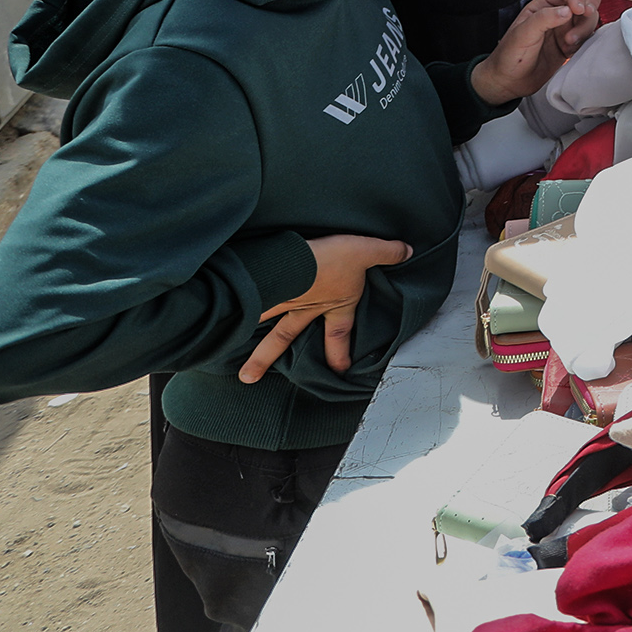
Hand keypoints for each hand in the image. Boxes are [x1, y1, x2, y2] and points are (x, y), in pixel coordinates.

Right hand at [242, 234, 412, 381]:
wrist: (297, 257)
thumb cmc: (334, 259)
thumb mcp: (367, 250)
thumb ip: (387, 252)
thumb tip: (408, 250)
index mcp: (334, 303)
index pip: (339, 334)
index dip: (340, 352)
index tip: (339, 370)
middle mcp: (305, 307)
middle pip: (287, 337)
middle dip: (273, 358)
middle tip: (257, 381)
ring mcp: (282, 300)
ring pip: (265, 328)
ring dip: (254, 350)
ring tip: (242, 374)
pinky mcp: (263, 291)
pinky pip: (251, 308)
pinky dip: (237, 319)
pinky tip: (223, 330)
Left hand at [471, 0, 603, 107]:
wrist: (510, 83)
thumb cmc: (509, 56)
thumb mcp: (522, 35)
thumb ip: (543, 19)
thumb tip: (567, 10)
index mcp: (542, 6)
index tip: (579, 9)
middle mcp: (556, 15)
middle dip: (589, 7)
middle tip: (586, 16)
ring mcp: (566, 30)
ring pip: (589, 19)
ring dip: (585, 28)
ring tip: (569, 42)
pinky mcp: (573, 46)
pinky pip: (589, 37)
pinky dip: (586, 42)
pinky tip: (570, 51)